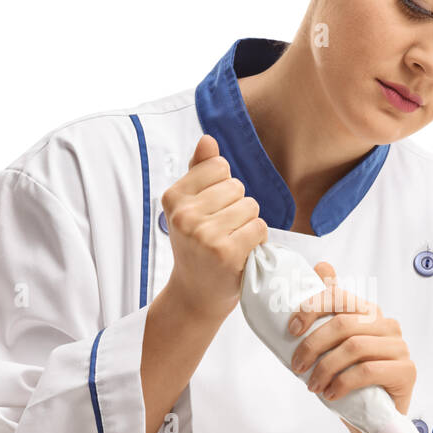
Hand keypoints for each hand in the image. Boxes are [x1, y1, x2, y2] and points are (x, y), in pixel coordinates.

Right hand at [160, 134, 267, 322]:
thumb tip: (208, 139)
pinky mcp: (226, 253)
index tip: (211, 211)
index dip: (224, 188)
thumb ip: (200, 171)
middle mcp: (185, 215)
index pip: (219, 167)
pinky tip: (241, 252)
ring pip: (251, 206)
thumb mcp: (191, 207)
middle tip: (221, 232)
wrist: (196, 293)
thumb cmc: (197, 246)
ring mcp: (204, 235)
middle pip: (237, 187)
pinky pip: (259, 227)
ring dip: (248, 224)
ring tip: (231, 242)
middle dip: (237, 207)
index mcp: (173, 198)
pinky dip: (257, 239)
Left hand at [287, 263, 417, 423]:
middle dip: (313, 344)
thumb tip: (321, 265)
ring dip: (326, 368)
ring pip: (355, 347)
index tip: (292, 330)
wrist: (375, 418)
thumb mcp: (332, 345)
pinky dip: (343, 383)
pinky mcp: (407, 371)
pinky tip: (330, 394)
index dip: (312, 308)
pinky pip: (369, 371)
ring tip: (312, 385)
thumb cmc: (351, 379)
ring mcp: (400, 347)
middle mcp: (387, 325)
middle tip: (297, 366)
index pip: (339, 296)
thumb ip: (327, 310)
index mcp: (369, 312)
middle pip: (344, 323)